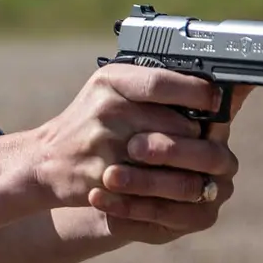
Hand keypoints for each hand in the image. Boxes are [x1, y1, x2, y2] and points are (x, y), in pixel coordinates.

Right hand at [29, 63, 230, 209]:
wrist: (47, 160)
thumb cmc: (89, 122)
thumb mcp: (112, 91)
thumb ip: (153, 85)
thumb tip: (210, 86)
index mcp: (110, 80)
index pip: (163, 82)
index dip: (197, 92)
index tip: (215, 99)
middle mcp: (106, 107)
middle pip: (176, 121)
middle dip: (197, 133)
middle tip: (205, 137)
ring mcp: (104, 142)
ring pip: (170, 154)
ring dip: (186, 160)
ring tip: (187, 160)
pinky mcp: (105, 174)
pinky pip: (153, 180)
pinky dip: (167, 182)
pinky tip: (171, 180)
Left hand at [90, 82, 254, 244]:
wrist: (108, 177)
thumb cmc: (124, 133)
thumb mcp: (129, 100)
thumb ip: (152, 82)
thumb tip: (171, 55)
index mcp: (215, 124)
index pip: (220, 116)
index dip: (194, 108)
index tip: (164, 111)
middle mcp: (221, 160)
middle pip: (206, 155)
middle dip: (168, 150)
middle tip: (133, 146)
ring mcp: (209, 194)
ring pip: (183, 190)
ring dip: (144, 183)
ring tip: (108, 176)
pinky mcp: (188, 221)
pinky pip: (162, 220)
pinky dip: (128, 209)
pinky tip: (99, 198)